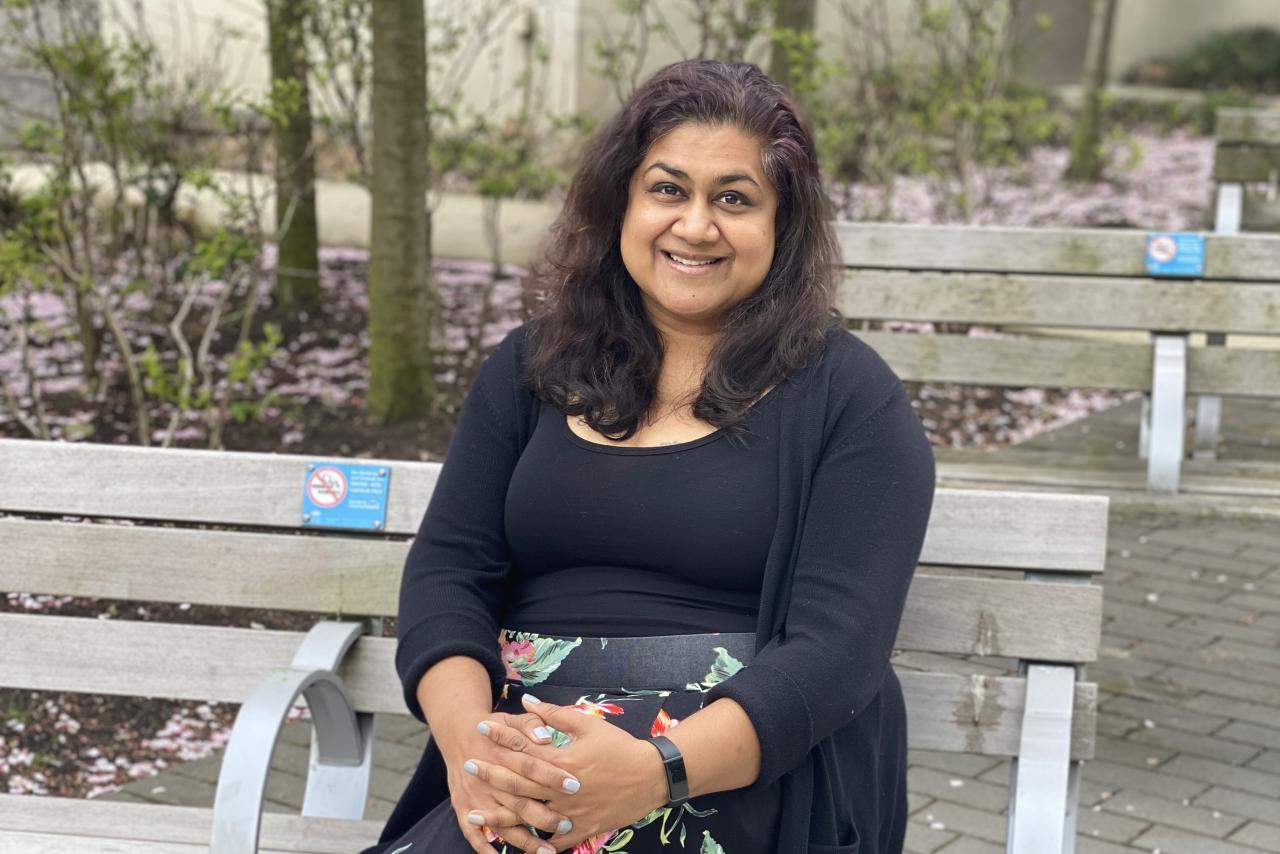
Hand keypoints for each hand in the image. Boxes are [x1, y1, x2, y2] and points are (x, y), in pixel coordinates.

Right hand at [437, 711, 576, 853]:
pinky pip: (473, 834)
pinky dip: (486, 849)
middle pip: (518, 801)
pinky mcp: (463, 808)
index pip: (530, 766)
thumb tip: (546, 737)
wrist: (458, 734)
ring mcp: (475, 797)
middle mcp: (487, 778)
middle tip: (567, 825)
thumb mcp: (511, 719)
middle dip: (544, 815)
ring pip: (502, 823)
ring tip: (547, 851)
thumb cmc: (494, 728)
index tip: (575, 786)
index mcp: (501, 754)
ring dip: (524, 839)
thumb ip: (530, 725)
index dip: (552, 776)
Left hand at [463, 694, 668, 852]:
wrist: (652, 776)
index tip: (481, 727)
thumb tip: (528, 702)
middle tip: (468, 765)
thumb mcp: (589, 725)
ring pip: (528, 816)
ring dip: (499, 816)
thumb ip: (555, 714)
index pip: (523, 748)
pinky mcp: (582, 829)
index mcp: (562, 761)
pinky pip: (554, 842)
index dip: (501, 736)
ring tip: (475, 814)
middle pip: (517, 783)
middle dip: (490, 774)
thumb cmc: (620, 747)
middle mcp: (561, 789)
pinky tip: (515, 847)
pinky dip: (536, 846)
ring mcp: (570, 812)